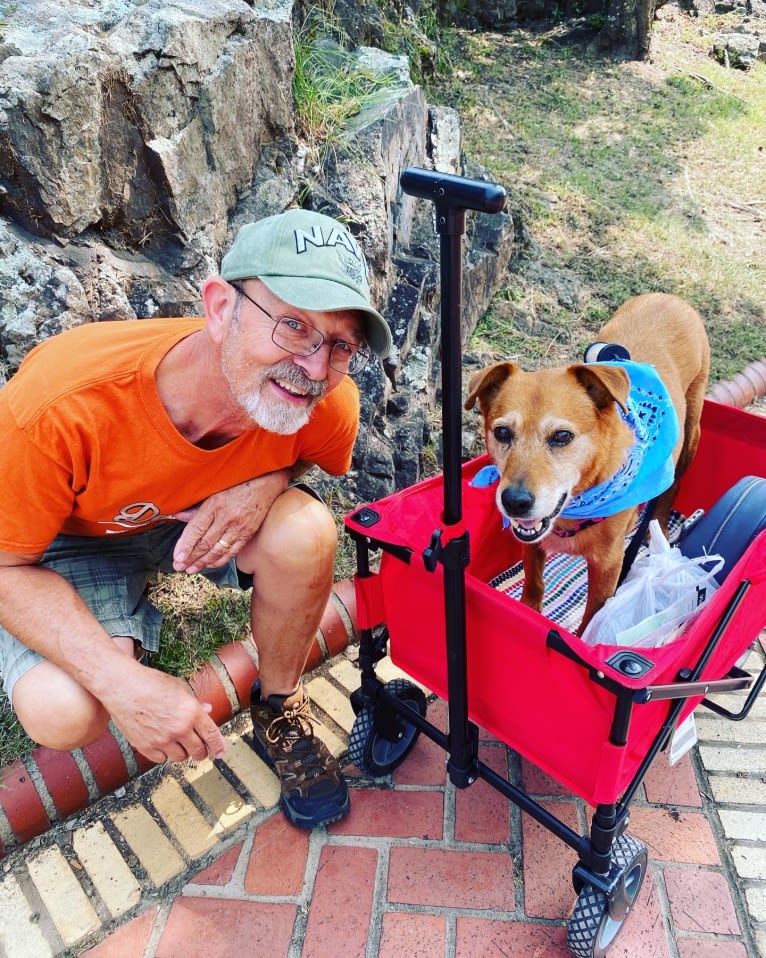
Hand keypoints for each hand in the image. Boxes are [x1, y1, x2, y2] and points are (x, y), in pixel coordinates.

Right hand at [103, 664, 225, 763]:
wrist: (122, 686)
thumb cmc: (151, 682)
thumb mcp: (179, 687)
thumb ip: (195, 702)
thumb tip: (208, 710)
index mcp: (191, 712)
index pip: (211, 735)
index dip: (218, 746)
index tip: (221, 752)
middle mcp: (179, 728)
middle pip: (198, 750)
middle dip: (202, 751)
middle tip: (200, 750)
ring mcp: (162, 740)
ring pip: (181, 757)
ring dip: (183, 753)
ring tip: (180, 744)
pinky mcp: (146, 746)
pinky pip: (161, 759)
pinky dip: (165, 755)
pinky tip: (163, 745)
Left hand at [172, 470, 289, 572]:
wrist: (267, 483)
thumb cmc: (239, 483)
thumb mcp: (214, 489)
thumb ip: (197, 506)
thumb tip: (179, 516)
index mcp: (215, 504)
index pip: (196, 529)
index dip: (185, 545)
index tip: (177, 557)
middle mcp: (227, 518)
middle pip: (205, 543)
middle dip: (190, 558)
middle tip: (179, 567)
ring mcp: (239, 528)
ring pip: (217, 550)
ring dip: (203, 562)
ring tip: (191, 570)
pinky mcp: (248, 534)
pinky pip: (232, 552)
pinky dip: (220, 560)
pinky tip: (210, 565)